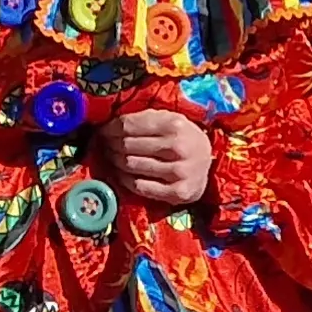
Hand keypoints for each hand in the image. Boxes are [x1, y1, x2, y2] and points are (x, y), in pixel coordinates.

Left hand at [98, 107, 213, 209]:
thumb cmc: (183, 138)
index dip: (109, 129)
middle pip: (127, 145)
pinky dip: (125, 180)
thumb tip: (107, 125)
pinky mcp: (178, 192)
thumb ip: (144, 119)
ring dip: (115, 162)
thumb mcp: (170, 120)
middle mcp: (178, 146)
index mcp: (174, 123)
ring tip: (112, 158)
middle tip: (105, 145)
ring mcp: (179, 171)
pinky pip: (140, 186)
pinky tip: (122, 175)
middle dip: (110, 145)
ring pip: (131, 165)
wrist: (209, 164)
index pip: (128, 125)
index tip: (102, 131)